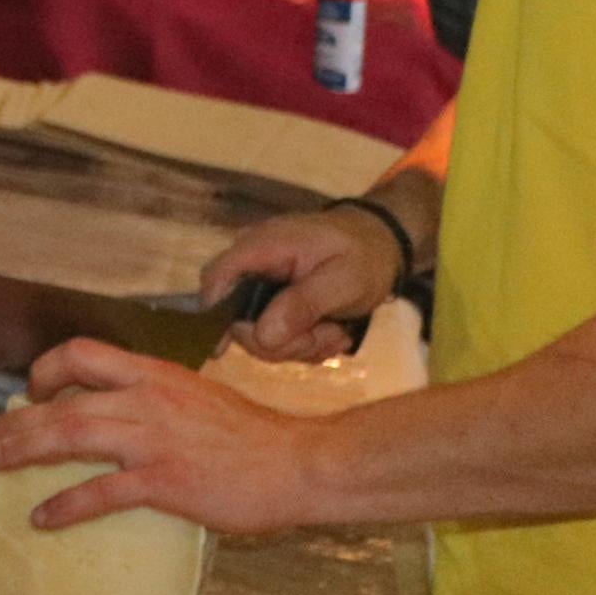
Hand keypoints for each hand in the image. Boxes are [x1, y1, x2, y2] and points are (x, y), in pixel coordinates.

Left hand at [0, 342, 331, 535]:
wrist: (299, 463)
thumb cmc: (254, 436)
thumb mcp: (198, 396)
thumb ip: (157, 399)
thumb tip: (120, 410)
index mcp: (155, 374)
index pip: (83, 353)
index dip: (46, 369)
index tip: (30, 391)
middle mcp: (146, 399)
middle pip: (63, 400)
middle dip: (16, 419)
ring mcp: (152, 440)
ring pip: (70, 435)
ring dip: (24, 450)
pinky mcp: (164, 482)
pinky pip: (100, 493)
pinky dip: (64, 506)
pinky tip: (41, 518)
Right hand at [199, 207, 404, 363]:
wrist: (380, 247)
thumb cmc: (364, 256)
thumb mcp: (344, 280)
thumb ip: (303, 304)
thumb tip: (261, 335)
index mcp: (263, 247)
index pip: (217, 276)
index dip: (214, 312)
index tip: (227, 347)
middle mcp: (253, 267)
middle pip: (237, 318)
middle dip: (282, 341)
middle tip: (325, 336)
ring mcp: (261, 287)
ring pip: (259, 335)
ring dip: (300, 345)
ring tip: (335, 332)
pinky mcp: (272, 304)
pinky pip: (275, 337)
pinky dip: (303, 344)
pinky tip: (329, 332)